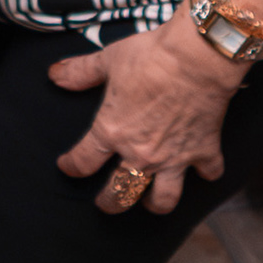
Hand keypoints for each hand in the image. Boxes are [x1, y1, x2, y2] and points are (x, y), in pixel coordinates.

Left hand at [49, 20, 244, 215]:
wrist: (194, 59)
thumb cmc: (149, 58)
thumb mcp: (106, 61)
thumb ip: (80, 72)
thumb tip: (55, 74)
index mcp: (112, 131)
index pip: (83, 161)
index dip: (72, 167)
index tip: (67, 167)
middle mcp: (141, 153)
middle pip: (121, 192)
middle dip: (110, 202)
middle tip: (106, 203)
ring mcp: (174, 158)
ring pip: (163, 200)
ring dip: (154, 204)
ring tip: (149, 203)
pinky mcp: (204, 153)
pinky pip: (207, 175)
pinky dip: (204, 175)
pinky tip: (200, 171)